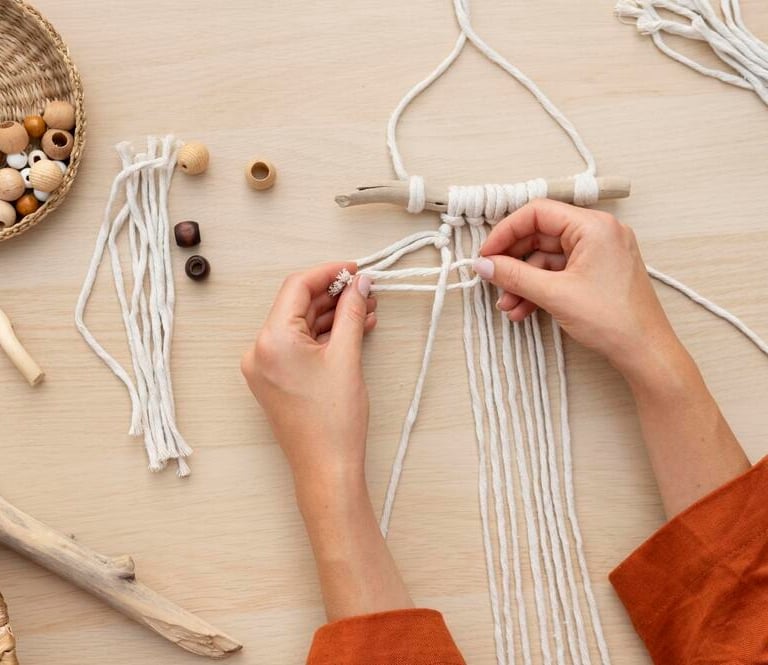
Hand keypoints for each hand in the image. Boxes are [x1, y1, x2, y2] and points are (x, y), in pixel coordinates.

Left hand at [241, 263, 376, 494]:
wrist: (326, 468)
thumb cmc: (334, 420)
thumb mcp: (347, 356)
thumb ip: (351, 312)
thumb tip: (359, 284)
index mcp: (271, 340)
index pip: (297, 287)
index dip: (328, 272)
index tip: (354, 270)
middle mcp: (259, 350)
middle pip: (297, 305)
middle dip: (333, 295)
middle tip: (366, 289)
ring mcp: (264, 366)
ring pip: (300, 325)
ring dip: (331, 315)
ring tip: (366, 309)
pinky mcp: (274, 378)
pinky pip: (298, 344)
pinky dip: (323, 335)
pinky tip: (352, 329)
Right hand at [473, 199, 681, 380]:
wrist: (645, 352)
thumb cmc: (614, 320)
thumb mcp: (555, 294)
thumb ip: (514, 275)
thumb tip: (484, 265)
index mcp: (593, 227)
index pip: (538, 213)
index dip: (506, 232)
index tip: (487, 254)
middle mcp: (598, 233)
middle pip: (540, 235)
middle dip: (513, 262)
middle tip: (492, 280)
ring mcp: (598, 254)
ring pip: (546, 259)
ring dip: (523, 281)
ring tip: (508, 305)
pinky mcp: (597, 274)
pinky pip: (559, 273)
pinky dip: (539, 289)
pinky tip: (523, 309)